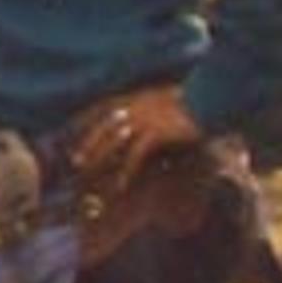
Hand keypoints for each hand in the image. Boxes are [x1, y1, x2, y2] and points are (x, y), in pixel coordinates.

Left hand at [70, 84, 203, 192]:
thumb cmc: (195, 100)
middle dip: (86, 143)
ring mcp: (146, 119)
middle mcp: (137, 106)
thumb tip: (145, 112)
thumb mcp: (167, 98)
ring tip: (86, 174)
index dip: (83, 119)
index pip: (101, 107)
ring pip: (113, 142)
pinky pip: (135, 156)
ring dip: (98, 158)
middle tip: (72, 160)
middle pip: (102, 127)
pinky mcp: (157, 133)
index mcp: (137, 96)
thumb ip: (151, 104)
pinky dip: (125, 172)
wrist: (213, 97)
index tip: (67, 130)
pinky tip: (119, 186)